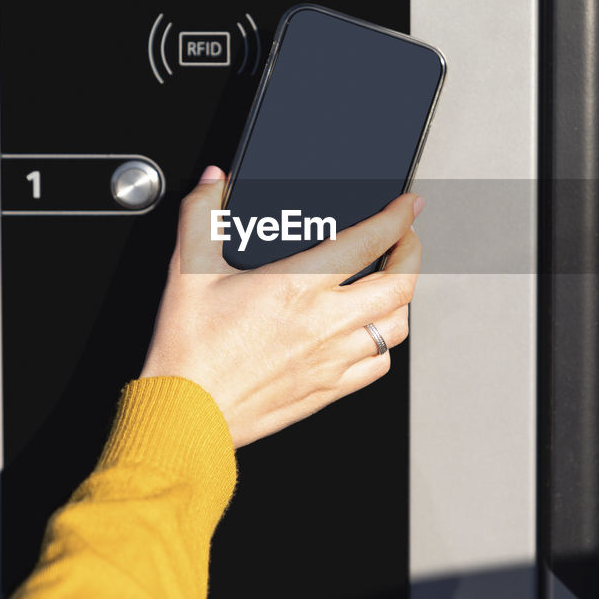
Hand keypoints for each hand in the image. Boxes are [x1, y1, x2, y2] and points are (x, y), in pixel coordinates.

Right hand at [140, 165, 423, 446]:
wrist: (186, 415)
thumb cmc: (188, 352)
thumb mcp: (186, 271)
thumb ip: (201, 217)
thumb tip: (211, 182)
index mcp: (296, 287)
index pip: (369, 242)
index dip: (398, 218)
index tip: (407, 206)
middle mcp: (324, 324)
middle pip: (399, 286)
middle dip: (411, 254)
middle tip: (406, 239)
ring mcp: (331, 360)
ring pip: (396, 327)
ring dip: (402, 300)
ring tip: (392, 284)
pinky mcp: (328, 389)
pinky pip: (378, 366)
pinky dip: (383, 344)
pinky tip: (368, 334)